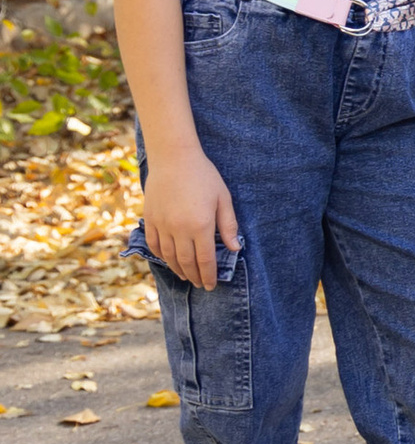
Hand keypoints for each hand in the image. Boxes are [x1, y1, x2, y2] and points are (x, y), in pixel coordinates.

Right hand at [141, 144, 238, 289]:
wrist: (173, 158)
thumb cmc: (204, 176)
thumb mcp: (223, 198)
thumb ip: (228, 225)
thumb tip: (235, 248)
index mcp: (200, 226)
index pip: (205, 260)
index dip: (209, 275)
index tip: (212, 285)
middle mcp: (179, 229)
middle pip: (186, 262)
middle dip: (195, 276)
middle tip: (202, 285)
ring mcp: (162, 225)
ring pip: (168, 256)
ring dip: (178, 269)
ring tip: (187, 277)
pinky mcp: (150, 219)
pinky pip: (154, 244)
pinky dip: (161, 256)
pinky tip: (168, 260)